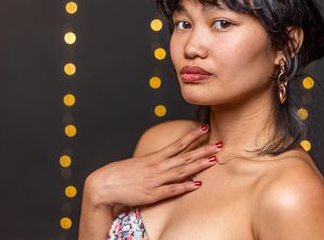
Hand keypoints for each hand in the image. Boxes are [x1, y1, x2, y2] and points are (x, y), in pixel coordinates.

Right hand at [84, 123, 220, 207]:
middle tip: (219, 144)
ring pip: (182, 171)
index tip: (204, 129)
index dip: (192, 137)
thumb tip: (165, 161)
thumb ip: (154, 163)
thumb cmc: (120, 174)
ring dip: (198, 165)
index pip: (177, 144)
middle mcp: (157, 167)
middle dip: (203, 150)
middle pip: (185, 156)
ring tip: (213, 160)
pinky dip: (185, 187)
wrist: (104, 185)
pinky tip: (197, 184)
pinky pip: (172, 190)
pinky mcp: (152, 194)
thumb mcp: (139, 164)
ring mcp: (156, 180)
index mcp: (154, 158)